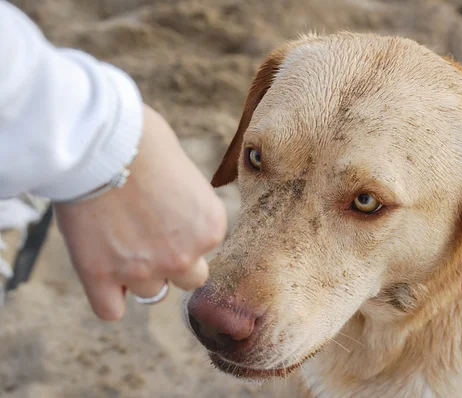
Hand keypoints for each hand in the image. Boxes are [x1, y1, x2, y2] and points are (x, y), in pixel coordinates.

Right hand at [54, 105, 226, 320]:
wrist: (99, 139)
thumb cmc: (143, 140)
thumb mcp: (185, 171)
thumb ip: (190, 205)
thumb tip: (181, 212)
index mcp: (212, 227)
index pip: (205, 248)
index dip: (185, 232)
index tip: (164, 214)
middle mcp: (184, 255)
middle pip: (188, 279)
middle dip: (172, 261)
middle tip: (148, 235)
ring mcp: (143, 270)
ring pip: (151, 292)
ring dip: (138, 274)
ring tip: (117, 239)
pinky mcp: (100, 276)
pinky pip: (110, 310)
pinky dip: (108, 297)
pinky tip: (102, 274)